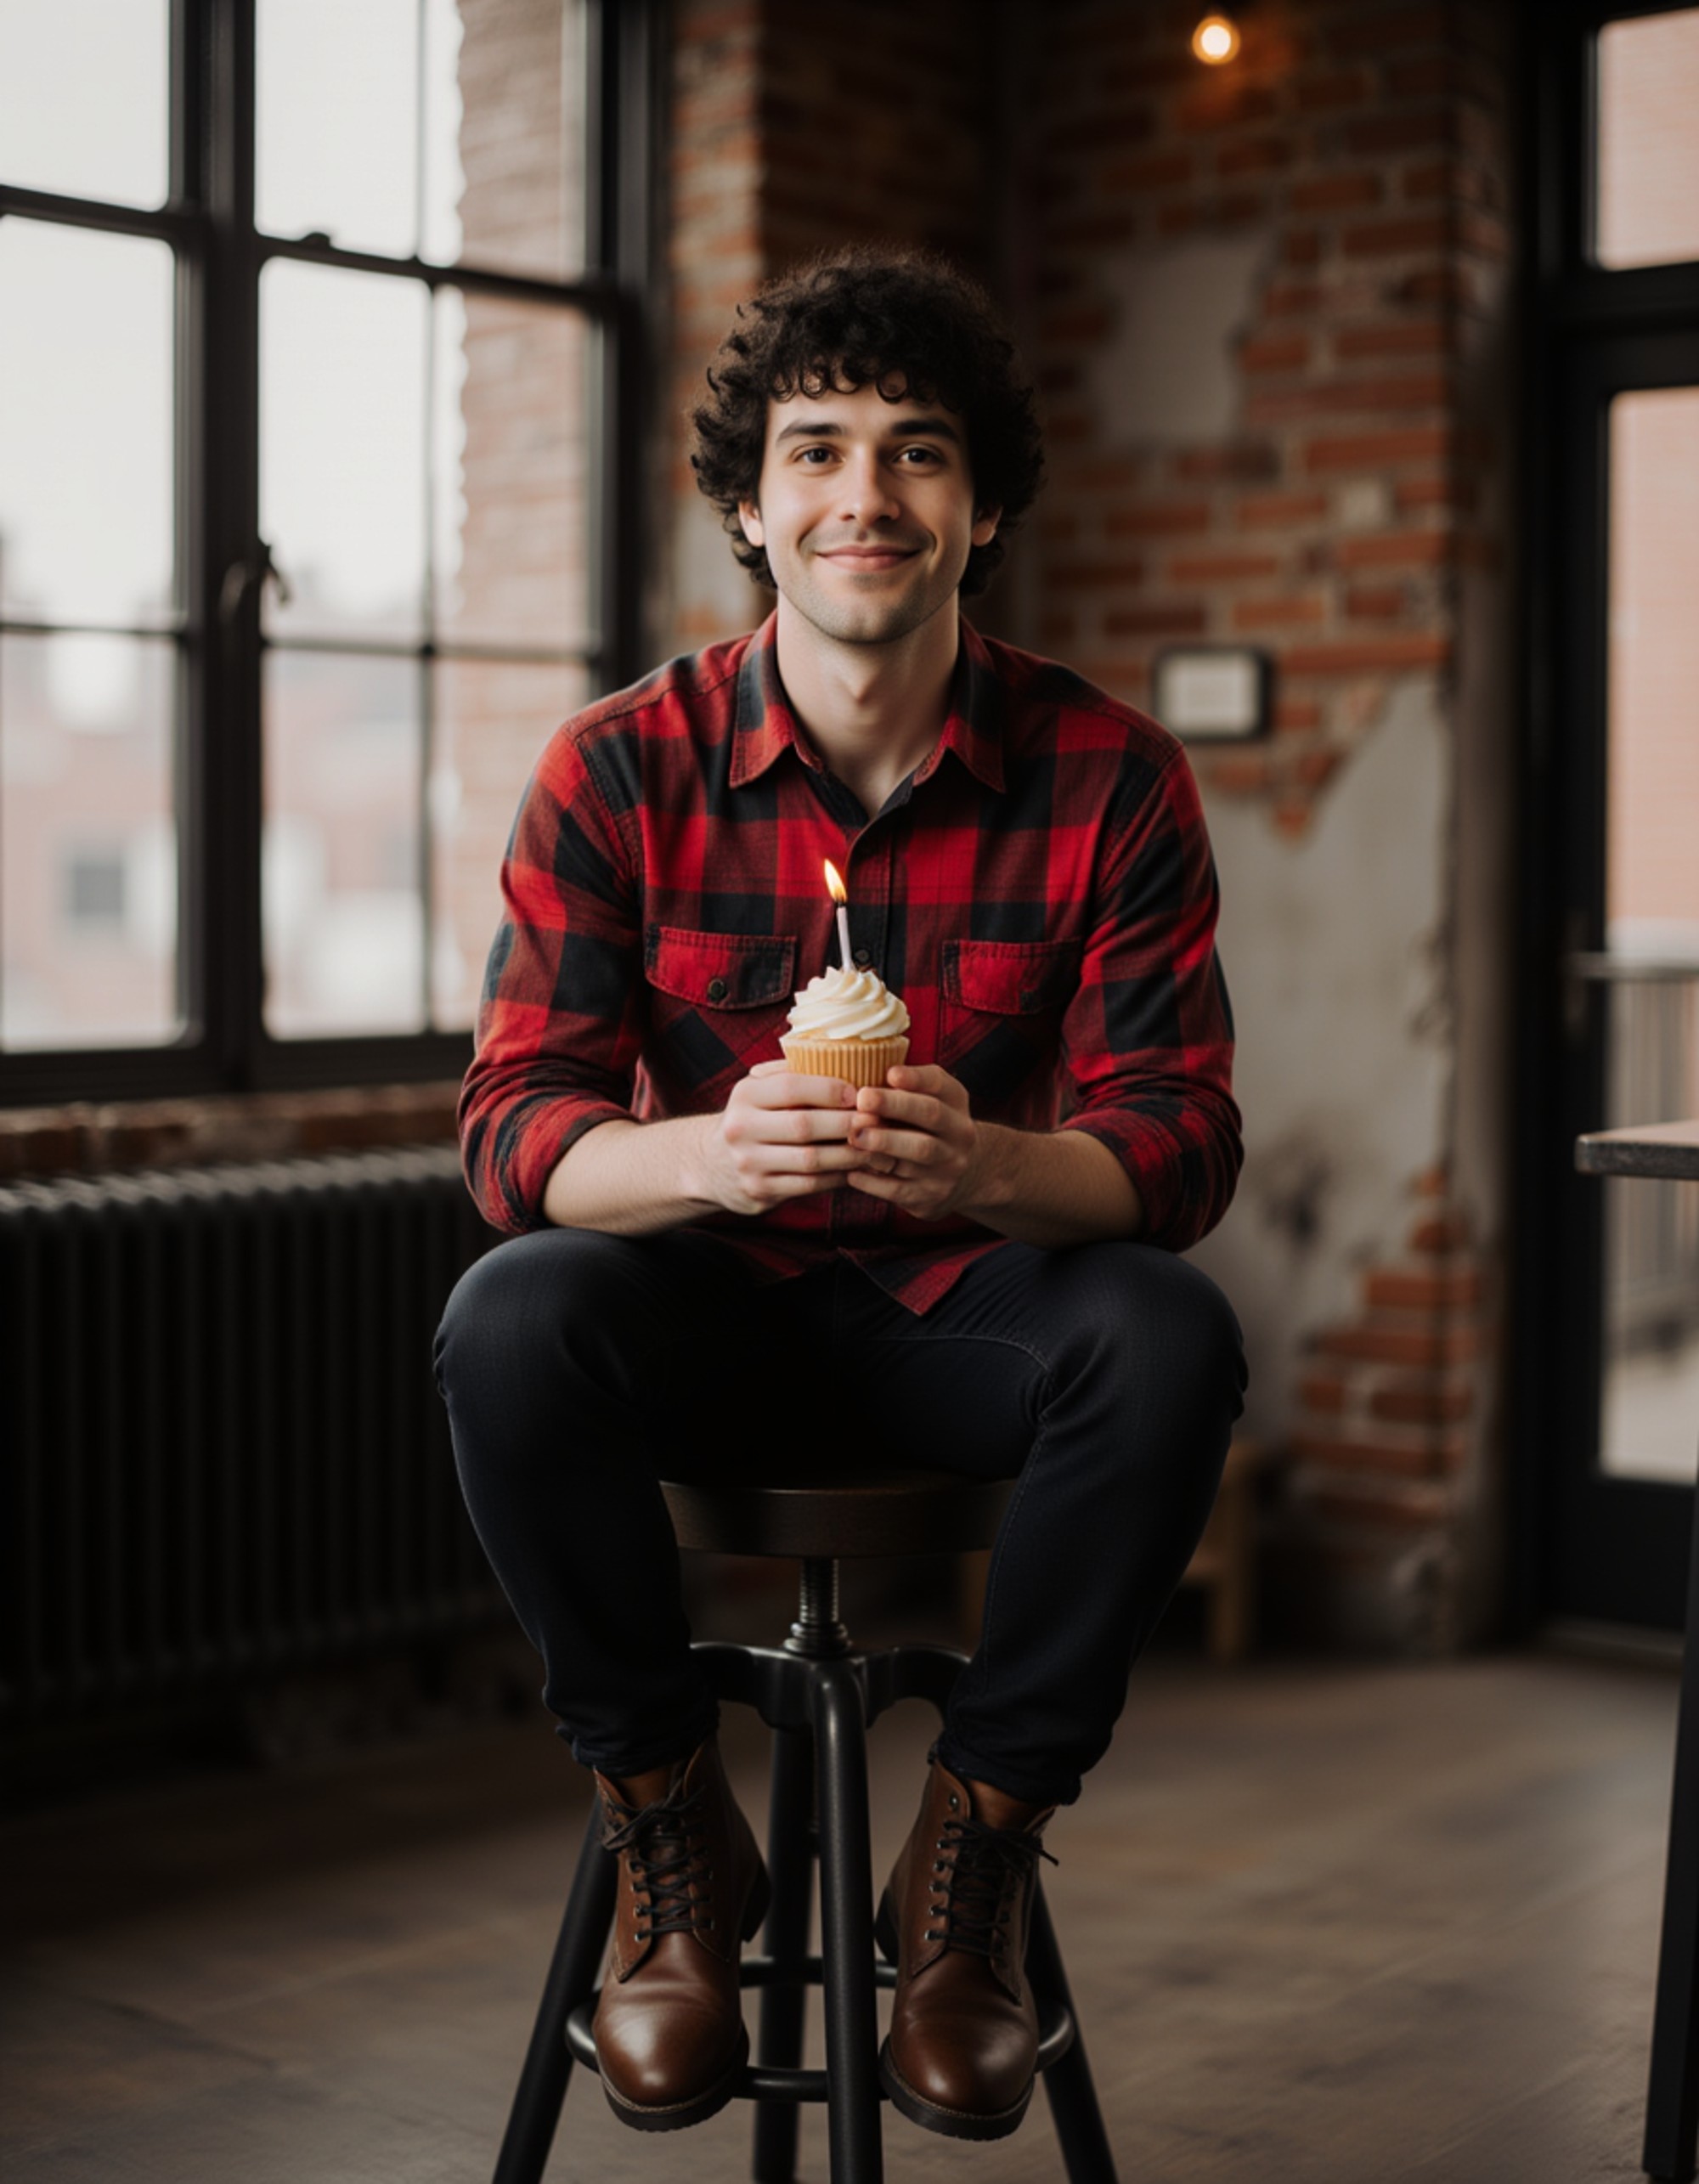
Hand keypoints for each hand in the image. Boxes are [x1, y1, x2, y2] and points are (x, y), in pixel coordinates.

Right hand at [700, 1062, 865, 1215]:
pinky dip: (837, 1177)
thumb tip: (840, 1055)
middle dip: (846, 1123)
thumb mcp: (758, 1090)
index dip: (829, 1089)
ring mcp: (748, 1163)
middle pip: (804, 1125)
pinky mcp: (759, 1191)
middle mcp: (741, 1128)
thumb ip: (789, 1073)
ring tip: (874, 1146)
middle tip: (877, 1120)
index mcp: (745, 1095)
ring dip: (848, 1154)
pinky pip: (808, 1185)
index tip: (858, 1092)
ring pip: (810, 1160)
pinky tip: (855, 1169)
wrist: (710, 1164)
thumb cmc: (751, 1118)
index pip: (791, 1087)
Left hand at [843, 1064, 985, 1221]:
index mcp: (956, 1102)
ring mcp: (947, 1167)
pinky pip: (900, 1188)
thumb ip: (906, 1086)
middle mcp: (959, 1134)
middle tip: (863, 1099)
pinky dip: (874, 1180)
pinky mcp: (930, 1196)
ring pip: (917, 1152)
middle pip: (930, 1115)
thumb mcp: (931, 1100)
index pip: (940, 1084)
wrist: (964, 1177)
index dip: (916, 1078)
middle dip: (895, 1105)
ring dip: (883, 1143)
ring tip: (854, 1135)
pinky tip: (851, 1171)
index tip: (890, 1073)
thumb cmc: (929, 1128)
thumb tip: (862, 1071)